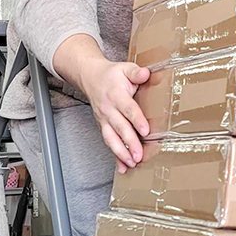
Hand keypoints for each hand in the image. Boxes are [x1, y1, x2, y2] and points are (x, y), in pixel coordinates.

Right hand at [79, 58, 150, 172]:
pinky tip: (123, 167)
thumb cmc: (111, 75)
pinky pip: (109, 143)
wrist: (90, 78)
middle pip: (120, 127)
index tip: (145, 130)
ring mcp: (104, 119)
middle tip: (139, 155)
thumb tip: (145, 73)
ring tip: (131, 163)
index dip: (137, 119)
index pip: (128, 108)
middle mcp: (108, 109)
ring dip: (121, 153)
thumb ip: (136, 72)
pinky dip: (115, 156)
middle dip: (130, 142)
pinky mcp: (103, 126)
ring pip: (112, 138)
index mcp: (116, 95)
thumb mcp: (124, 68)